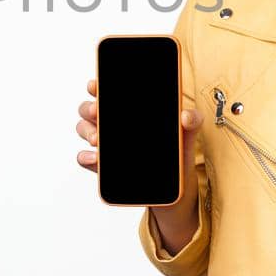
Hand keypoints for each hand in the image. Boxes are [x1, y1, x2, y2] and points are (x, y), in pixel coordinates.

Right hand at [75, 79, 202, 208]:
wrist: (174, 191)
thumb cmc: (176, 156)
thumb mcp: (186, 137)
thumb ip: (191, 122)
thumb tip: (187, 115)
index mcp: (130, 111)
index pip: (108, 93)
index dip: (97, 86)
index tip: (95, 85)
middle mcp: (113, 125)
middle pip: (90, 109)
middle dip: (89, 108)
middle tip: (96, 111)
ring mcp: (106, 145)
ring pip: (85, 130)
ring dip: (87, 131)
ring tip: (97, 139)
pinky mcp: (103, 167)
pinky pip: (86, 159)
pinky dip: (86, 157)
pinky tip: (95, 159)